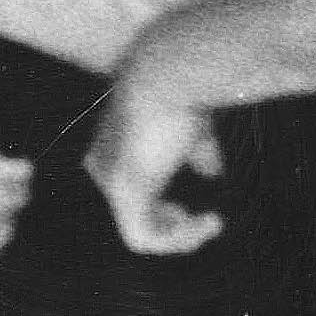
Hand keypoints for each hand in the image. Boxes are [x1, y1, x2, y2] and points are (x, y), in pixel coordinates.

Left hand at [87, 58, 227, 255]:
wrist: (170, 75)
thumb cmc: (182, 92)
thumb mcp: (191, 128)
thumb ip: (196, 152)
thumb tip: (212, 173)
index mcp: (112, 152)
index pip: (132, 197)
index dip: (163, 212)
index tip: (195, 212)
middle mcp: (103, 168)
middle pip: (133, 218)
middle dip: (170, 230)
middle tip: (204, 222)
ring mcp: (110, 182)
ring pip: (140, 235)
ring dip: (181, 239)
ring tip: (211, 223)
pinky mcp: (126, 191)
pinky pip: (144, 239)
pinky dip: (180, 240)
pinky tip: (209, 221)